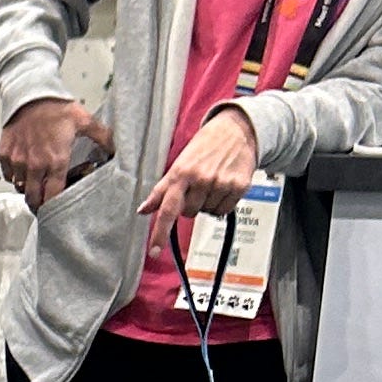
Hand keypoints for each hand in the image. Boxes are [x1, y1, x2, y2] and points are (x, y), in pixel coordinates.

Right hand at [0, 97, 110, 206]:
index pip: (52, 196)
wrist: (30, 93)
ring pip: (20, 187)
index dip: (54, 206)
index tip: (57, 209)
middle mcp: (34, 165)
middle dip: (39, 204)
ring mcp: (17, 160)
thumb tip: (114, 150)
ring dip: (28, 189)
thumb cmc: (55, 106)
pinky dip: (15, 176)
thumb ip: (102, 137)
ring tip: (35, 185)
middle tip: (44, 204)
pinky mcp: (4, 154)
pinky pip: (8, 174)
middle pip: (33, 198)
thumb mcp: (85, 120)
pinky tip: (24, 170)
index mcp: (55, 161)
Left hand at [137, 107, 260, 241]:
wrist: (236, 130)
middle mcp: (201, 179)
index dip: (159, 232)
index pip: (167, 209)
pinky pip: (224, 211)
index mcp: (181, 174)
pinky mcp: (239, 186)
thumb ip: (161, 190)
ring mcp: (221, 183)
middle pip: (188, 213)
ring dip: (207, 203)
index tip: (154, 251)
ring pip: (207, 213)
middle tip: (197, 185)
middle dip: (190, 204)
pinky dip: (222, 203)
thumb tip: (143, 210)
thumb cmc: (204, 148)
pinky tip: (224, 186)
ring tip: (212, 182)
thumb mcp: (179, 164)